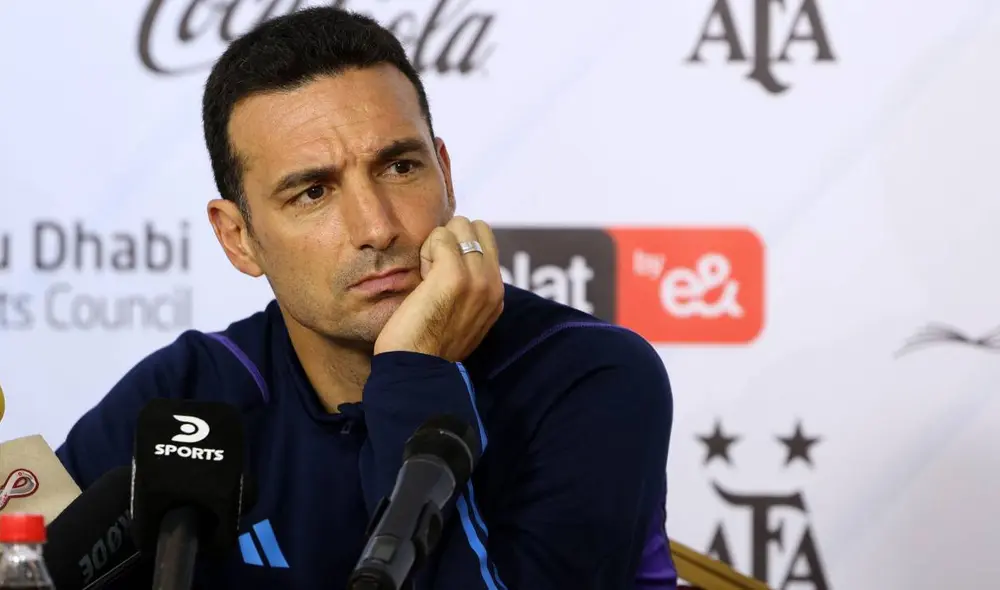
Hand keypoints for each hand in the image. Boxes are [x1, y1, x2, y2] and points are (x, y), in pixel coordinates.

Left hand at [374, 217, 503, 361]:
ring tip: (428, 278)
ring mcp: (478, 278)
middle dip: (452, 239)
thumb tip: (455, 258)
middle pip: (477, 226)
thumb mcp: (462, 316)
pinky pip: (441, 236)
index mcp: (496, 295)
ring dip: (438, 245)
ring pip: (460, 225)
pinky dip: (426, 251)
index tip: (443, 280)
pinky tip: (422, 279)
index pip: (485, 242)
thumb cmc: (427, 346)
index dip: (459, 250)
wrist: (417, 370)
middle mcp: (494, 284)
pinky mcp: (454, 275)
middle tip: (435, 272)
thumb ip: (469, 289)